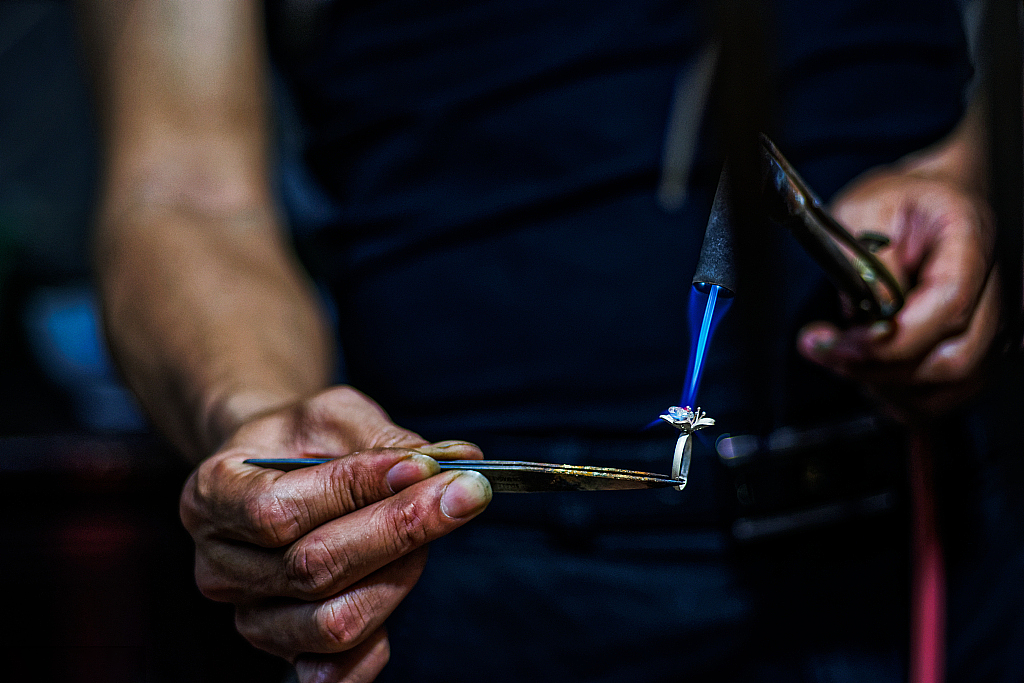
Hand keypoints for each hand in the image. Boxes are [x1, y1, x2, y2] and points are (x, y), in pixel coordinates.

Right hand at [179, 385, 491, 682]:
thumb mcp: (332, 416)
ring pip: (332, 622)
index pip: (281, 510)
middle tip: (466, 493)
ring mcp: (249, 614)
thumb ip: (386, 439)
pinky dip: (376, 647)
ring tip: (430, 529)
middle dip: (399, 530)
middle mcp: (219, 564)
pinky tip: (404, 592)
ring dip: (399, 575)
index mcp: (213, 495)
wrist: (270, 474)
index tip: (427, 465)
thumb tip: (458, 458)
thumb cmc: (300, 440)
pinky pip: (334, 672)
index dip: (358, 490)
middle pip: (312, 569)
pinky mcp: (285, 647)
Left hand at [797, 167, 998, 418]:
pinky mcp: (981, 348)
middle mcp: (999, 286)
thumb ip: (862, 257)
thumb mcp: (864, 210)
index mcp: (970, 241)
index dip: (895, 338)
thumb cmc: (901, 203)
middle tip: (829, 352)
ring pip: (953, 385)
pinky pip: (948, 393)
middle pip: (955, 357)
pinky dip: (903, 396)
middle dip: (882, 369)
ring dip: (890, 387)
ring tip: (842, 360)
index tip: (844, 343)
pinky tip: (868, 375)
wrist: (931, 201)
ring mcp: (996, 323)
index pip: (950, 305)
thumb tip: (868, 310)